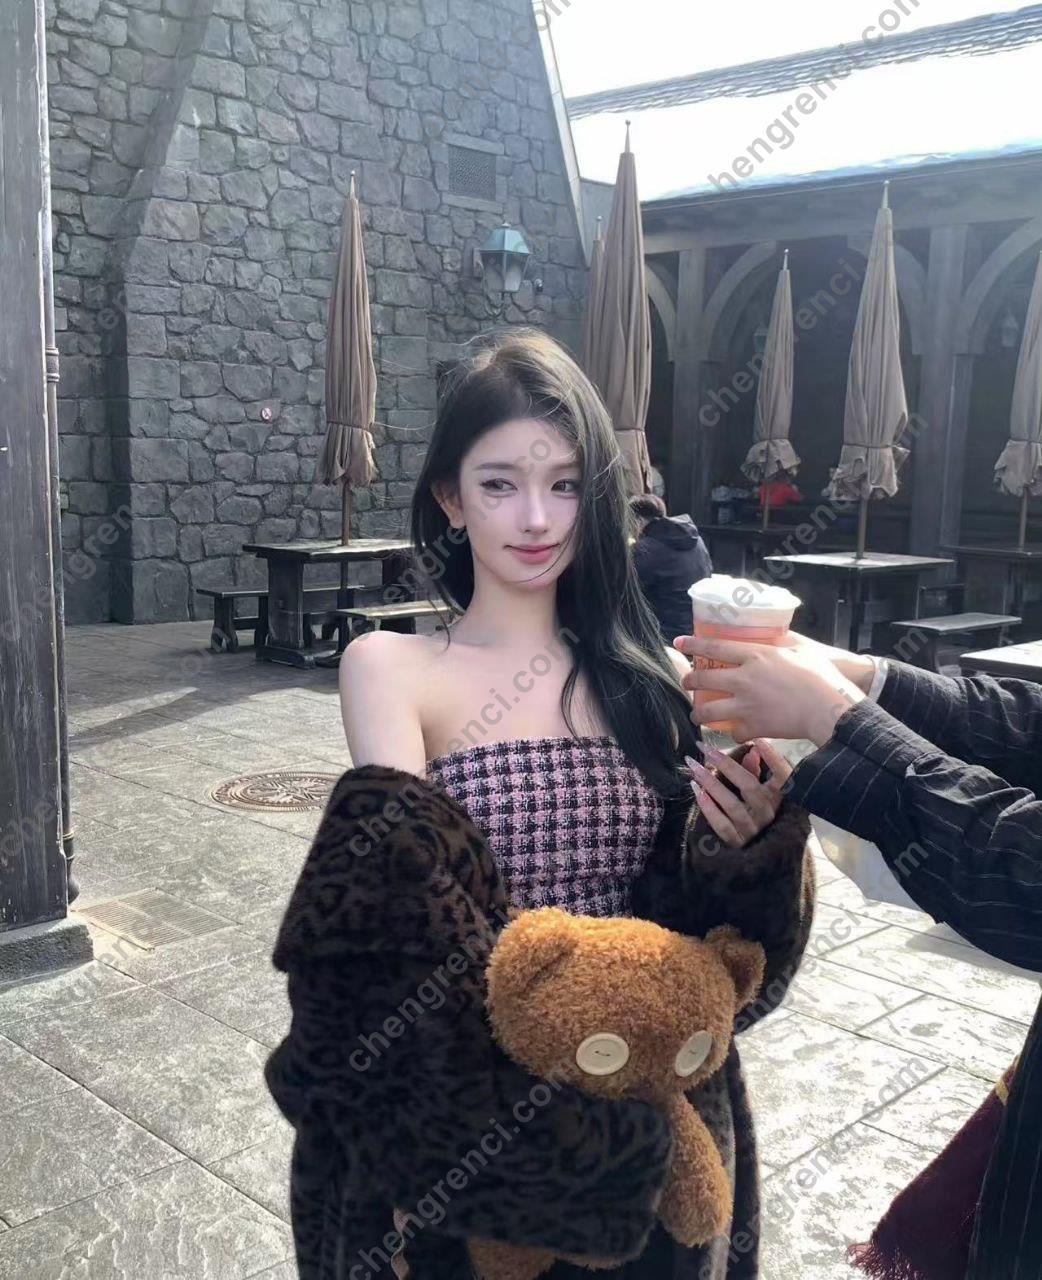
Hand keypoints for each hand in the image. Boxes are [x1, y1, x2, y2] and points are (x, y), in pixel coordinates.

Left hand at [673, 634, 865, 744]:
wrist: (829, 709)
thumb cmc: (821, 676)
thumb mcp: (802, 649)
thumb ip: (785, 642)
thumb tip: (777, 634)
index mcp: (756, 656)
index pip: (715, 646)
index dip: (693, 644)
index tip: (679, 642)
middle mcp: (744, 679)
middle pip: (703, 679)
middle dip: (689, 681)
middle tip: (686, 682)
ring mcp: (746, 704)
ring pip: (708, 711)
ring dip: (698, 713)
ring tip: (696, 715)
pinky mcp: (754, 726)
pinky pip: (734, 732)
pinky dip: (733, 733)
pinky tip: (734, 732)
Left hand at [682, 740, 791, 846]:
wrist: (753, 850)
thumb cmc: (753, 810)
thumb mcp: (759, 789)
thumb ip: (755, 770)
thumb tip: (752, 749)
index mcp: (777, 796)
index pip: (782, 776)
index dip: (774, 759)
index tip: (758, 741)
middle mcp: (767, 812)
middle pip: (749, 786)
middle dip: (726, 764)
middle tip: (705, 748)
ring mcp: (752, 828)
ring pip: (731, 804)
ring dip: (711, 784)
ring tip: (694, 768)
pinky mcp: (737, 841)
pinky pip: (721, 824)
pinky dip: (707, 807)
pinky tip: (696, 790)